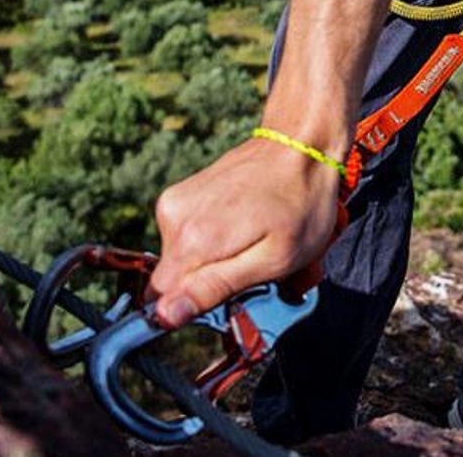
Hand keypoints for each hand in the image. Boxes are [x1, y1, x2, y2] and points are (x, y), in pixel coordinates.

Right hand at [148, 135, 343, 328]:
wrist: (300, 146)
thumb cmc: (299, 205)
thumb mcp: (272, 260)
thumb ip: (214, 289)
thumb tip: (165, 315)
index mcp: (191, 241)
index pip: (162, 303)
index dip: (195, 310)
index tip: (229, 297)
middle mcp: (172, 219)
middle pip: (173, 281)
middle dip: (207, 285)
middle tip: (251, 268)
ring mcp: (174, 202)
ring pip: (181, 259)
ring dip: (212, 262)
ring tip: (251, 243)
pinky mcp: (181, 193)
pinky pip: (186, 236)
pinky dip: (211, 240)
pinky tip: (241, 225)